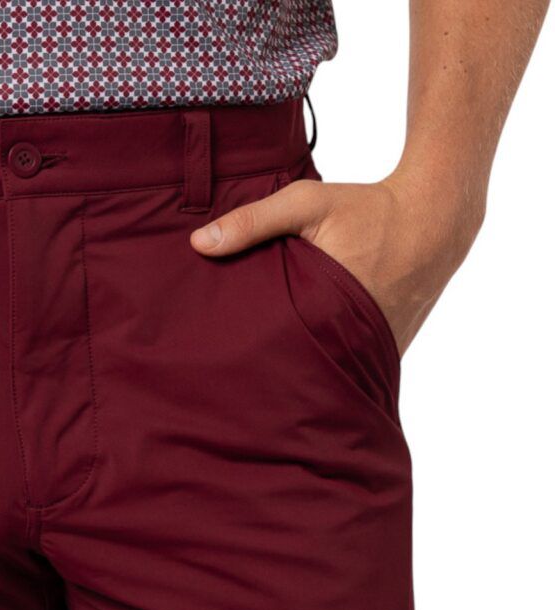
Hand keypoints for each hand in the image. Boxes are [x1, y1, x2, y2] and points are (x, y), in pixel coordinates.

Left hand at [189, 172, 483, 355]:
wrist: (436, 217)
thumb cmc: (367, 208)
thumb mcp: (306, 204)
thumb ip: (252, 222)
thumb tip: (199, 243)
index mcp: (329, 312)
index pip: (279, 353)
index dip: (252, 362)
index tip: (222, 368)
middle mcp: (356, 340)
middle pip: (302, 369)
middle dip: (272, 373)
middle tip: (235, 379)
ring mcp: (376, 351)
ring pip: (328, 371)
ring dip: (303, 370)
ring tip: (266, 377)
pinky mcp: (387, 351)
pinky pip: (351, 365)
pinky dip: (331, 363)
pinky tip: (305, 362)